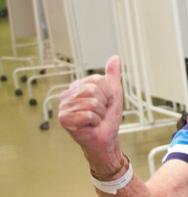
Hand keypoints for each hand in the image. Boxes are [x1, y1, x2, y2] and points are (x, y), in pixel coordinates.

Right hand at [58, 55, 124, 175]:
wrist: (106, 139)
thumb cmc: (108, 118)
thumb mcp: (114, 93)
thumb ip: (113, 75)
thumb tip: (115, 57)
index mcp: (78, 86)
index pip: (97, 80)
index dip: (108, 93)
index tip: (105, 103)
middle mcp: (68, 95)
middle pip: (93, 90)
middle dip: (104, 104)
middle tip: (100, 113)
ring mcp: (64, 107)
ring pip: (92, 103)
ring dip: (100, 114)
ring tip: (95, 119)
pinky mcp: (64, 119)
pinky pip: (88, 114)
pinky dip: (94, 121)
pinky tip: (90, 126)